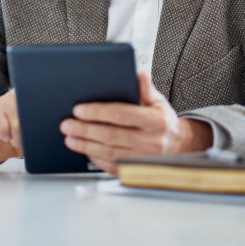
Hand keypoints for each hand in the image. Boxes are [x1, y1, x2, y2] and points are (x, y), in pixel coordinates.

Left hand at [59, 71, 212, 174]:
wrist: (178, 146)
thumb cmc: (163, 120)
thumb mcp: (159, 100)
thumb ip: (146, 88)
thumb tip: (139, 74)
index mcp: (156, 121)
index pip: (121, 114)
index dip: (98, 112)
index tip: (79, 109)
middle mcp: (151, 142)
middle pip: (110, 135)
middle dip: (84, 129)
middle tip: (66, 124)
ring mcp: (143, 159)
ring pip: (108, 152)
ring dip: (85, 144)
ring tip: (69, 137)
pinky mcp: (136, 171)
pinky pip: (112, 165)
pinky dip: (95, 158)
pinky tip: (83, 149)